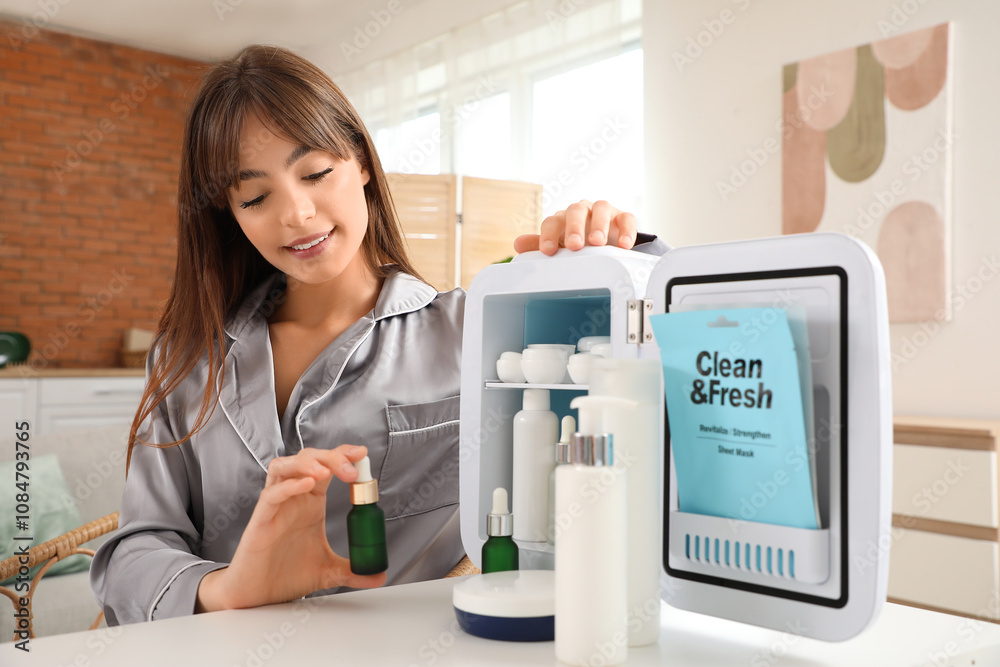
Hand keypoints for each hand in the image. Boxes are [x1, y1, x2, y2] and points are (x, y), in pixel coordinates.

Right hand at [195, 445, 385, 611]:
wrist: (257, 597)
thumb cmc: (285, 575)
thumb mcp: (328, 572)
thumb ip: (353, 571)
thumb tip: (379, 576)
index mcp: (311, 502)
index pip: (327, 466)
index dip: (343, 455)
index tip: (362, 454)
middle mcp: (294, 498)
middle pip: (309, 459)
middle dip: (331, 457)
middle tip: (351, 470)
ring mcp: (276, 506)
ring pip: (285, 467)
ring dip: (306, 463)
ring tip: (325, 472)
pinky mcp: (260, 520)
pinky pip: (271, 494)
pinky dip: (289, 486)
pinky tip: (306, 485)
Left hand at [513, 199, 637, 255]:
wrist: (606, 240)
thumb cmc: (578, 242)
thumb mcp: (559, 245)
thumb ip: (540, 244)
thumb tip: (517, 244)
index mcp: (563, 218)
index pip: (552, 221)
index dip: (548, 235)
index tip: (547, 251)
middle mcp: (582, 210)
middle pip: (576, 210)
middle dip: (574, 228)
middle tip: (574, 246)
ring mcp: (604, 212)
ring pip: (601, 209)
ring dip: (598, 225)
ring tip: (597, 243)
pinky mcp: (623, 217)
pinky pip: (627, 218)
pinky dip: (626, 230)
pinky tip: (623, 245)